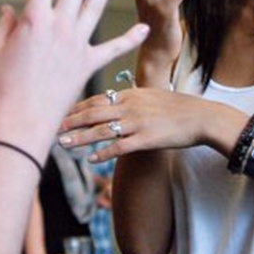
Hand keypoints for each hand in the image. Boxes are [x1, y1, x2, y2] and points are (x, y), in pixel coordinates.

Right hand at [0, 0, 149, 149]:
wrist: (22, 119)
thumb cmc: (2, 86)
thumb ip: (3, 26)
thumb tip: (8, 9)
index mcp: (33, 18)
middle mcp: (58, 26)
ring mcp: (76, 44)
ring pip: (95, 6)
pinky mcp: (88, 64)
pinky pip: (113, 47)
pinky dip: (129, 37)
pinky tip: (143, 28)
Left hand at [60, 87, 221, 162]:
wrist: (201, 116)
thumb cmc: (177, 108)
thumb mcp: (151, 96)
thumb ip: (131, 100)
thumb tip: (114, 104)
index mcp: (130, 94)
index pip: (96, 99)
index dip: (76, 107)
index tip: (60, 113)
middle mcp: (130, 106)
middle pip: (93, 113)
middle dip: (70, 121)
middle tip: (52, 127)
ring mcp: (138, 122)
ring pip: (102, 130)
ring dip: (81, 138)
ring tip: (64, 144)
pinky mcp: (147, 139)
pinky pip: (121, 146)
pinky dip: (104, 152)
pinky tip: (91, 159)